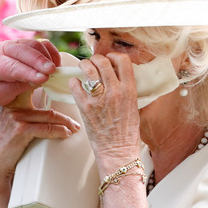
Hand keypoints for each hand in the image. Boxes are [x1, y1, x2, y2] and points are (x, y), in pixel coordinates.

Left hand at [0, 39, 59, 106]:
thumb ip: (15, 88)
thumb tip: (36, 81)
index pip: (11, 67)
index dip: (28, 72)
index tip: (43, 78)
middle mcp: (2, 50)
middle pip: (23, 50)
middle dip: (39, 60)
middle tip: (52, 70)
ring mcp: (15, 44)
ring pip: (33, 44)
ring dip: (46, 56)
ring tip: (55, 71)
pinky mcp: (25, 43)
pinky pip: (41, 43)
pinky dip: (50, 52)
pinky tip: (55, 64)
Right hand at [0, 93, 80, 207]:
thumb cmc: (8, 146)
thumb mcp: (15, 124)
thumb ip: (27, 113)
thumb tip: (50, 112)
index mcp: (12, 102)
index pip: (32, 86)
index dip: (49, 83)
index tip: (65, 87)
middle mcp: (13, 106)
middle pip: (45, 101)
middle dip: (64, 109)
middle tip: (75, 119)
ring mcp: (16, 117)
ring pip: (49, 116)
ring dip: (66, 123)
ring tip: (74, 128)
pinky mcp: (20, 130)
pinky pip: (47, 129)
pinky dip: (59, 131)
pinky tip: (65, 134)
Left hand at [68, 52, 140, 166]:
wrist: (118, 151)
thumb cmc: (126, 133)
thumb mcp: (133, 107)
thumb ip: (125, 90)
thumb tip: (116, 77)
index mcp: (129, 91)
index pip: (123, 61)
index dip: (114, 56)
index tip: (110, 59)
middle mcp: (114, 92)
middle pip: (102, 61)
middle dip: (96, 59)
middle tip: (93, 63)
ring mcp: (99, 99)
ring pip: (88, 69)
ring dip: (84, 65)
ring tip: (83, 69)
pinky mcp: (85, 106)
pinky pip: (75, 84)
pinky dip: (74, 82)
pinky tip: (77, 85)